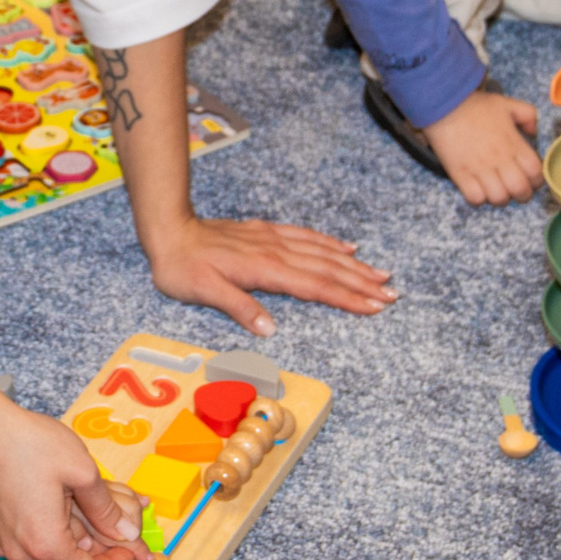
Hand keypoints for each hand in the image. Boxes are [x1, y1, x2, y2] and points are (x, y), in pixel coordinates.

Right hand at [0, 398, 150, 559]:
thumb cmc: (31, 444)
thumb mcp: (82, 471)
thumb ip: (106, 510)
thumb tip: (126, 534)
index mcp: (45, 543)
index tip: (128, 550)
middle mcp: (18, 552)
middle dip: (92, 546)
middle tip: (107, 517)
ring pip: (43, 550)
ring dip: (65, 534)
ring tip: (75, 501)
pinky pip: (22, 539)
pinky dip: (41, 527)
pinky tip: (47, 497)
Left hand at [142, 216, 393, 336]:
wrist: (169, 230)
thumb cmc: (183, 266)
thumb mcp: (204, 292)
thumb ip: (240, 308)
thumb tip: (271, 329)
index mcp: (264, 269)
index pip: (315, 286)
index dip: (347, 297)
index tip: (374, 307)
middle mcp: (275, 251)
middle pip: (328, 269)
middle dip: (362, 283)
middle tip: (392, 295)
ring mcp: (273, 239)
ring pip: (322, 252)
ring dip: (353, 265)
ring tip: (381, 274)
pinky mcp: (266, 232)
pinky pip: (306, 237)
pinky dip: (330, 243)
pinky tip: (346, 248)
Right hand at [423, 89, 544, 204]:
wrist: (443, 106)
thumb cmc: (475, 105)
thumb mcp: (507, 104)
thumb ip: (528, 115)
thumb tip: (533, 132)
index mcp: (513, 144)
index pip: (536, 172)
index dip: (538, 180)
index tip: (532, 179)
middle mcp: (499, 159)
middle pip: (520, 190)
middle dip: (523, 195)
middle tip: (517, 190)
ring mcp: (479, 169)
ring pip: (499, 198)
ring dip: (501, 198)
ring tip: (497, 191)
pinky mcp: (460, 175)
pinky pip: (475, 198)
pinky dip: (479, 198)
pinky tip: (478, 190)